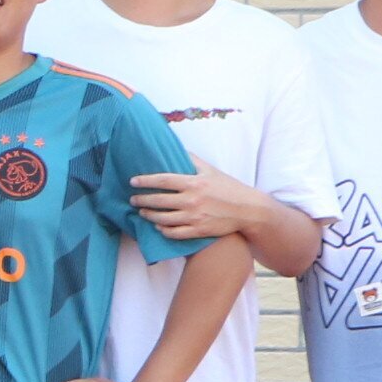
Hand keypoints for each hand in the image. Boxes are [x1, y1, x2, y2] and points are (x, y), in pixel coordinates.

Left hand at [129, 164, 272, 243]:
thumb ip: (193, 160)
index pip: (162, 180)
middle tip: (133, 199)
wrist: (248, 210)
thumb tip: (178, 149)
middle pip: (158, 201)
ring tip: (142, 212)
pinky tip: (158, 226)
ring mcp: (194, 217)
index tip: (133, 182)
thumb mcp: (211, 170)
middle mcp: (192, 200)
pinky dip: (163, 230)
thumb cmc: (229, 188)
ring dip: (149, 216)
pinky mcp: (198, 231)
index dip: (145, 181)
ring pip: (162, 219)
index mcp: (194, 183)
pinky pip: (174, 233)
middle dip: (142, 200)